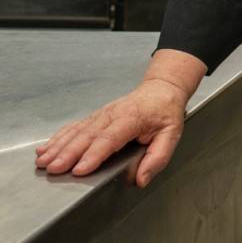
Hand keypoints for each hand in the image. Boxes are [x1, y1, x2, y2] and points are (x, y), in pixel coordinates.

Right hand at [34, 78, 187, 187]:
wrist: (161, 89)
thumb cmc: (166, 113)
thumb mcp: (171, 134)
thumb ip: (158, 157)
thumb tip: (142, 179)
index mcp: (133, 118)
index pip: (110, 138)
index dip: (94, 155)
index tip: (79, 170)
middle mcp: (113, 114)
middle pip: (88, 135)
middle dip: (68, 153)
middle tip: (53, 169)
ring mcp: (102, 114)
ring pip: (77, 131)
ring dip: (58, 146)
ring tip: (43, 161)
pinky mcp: (95, 116)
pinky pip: (75, 126)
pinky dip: (59, 137)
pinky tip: (46, 148)